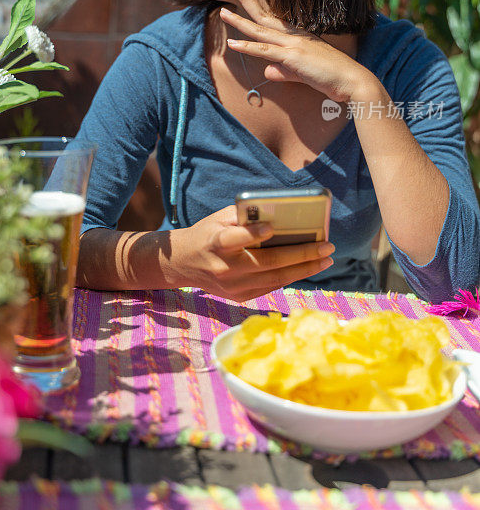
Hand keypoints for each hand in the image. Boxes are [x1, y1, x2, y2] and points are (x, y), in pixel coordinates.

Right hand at [170, 205, 333, 301]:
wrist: (183, 264)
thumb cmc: (207, 234)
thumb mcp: (218, 218)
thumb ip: (244, 215)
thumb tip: (279, 213)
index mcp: (216, 242)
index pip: (234, 239)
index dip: (253, 234)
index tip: (272, 227)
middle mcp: (225, 267)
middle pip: (267, 262)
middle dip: (301, 254)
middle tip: (327, 247)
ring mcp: (233, 286)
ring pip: (275, 278)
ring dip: (304, 269)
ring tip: (325, 259)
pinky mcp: (239, 297)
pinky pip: (270, 286)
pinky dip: (290, 276)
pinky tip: (307, 267)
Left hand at [220, 0, 373, 104]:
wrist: (351, 81)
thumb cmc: (331, 76)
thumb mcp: (301, 73)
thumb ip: (283, 71)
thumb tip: (267, 71)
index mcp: (298, 35)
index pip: (275, 14)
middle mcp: (294, 35)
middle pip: (264, 14)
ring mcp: (292, 44)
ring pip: (260, 30)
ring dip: (240, 20)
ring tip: (223, 10)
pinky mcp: (292, 57)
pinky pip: (265, 51)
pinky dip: (247, 48)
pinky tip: (232, 43)